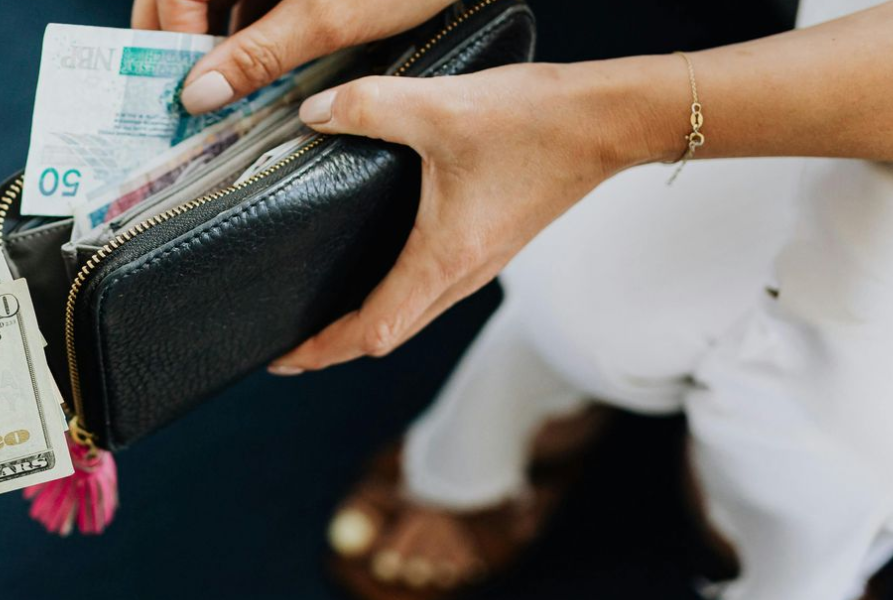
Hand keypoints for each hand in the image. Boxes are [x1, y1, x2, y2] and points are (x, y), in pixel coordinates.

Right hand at [131, 0, 450, 112]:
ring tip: (231, 101)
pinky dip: (254, 34)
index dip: (164, 49)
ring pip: (219, 5)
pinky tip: (267, 73)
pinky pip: (253, 2)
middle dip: (189, 53)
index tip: (176, 98)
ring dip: (223, 49)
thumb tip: (197, 96)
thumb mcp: (324, 17)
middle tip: (194, 109)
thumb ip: (255, 56)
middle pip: (185, 2)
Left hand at [267, 60, 678, 371]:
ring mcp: (480, 263)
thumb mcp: (440, 108)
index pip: (372, 331)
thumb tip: (313, 112)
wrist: (611, 119)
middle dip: (333, 349)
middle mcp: (462, 275)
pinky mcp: (490, 243)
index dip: (322, 350)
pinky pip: (431, 290)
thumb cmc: (536, 122)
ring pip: (412, 315)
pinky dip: (394, 296)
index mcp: (444, 260)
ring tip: (319, 316)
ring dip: (366, 325)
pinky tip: (374, 270)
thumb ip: (368, 107)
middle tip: (286, 347)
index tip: (281, 357)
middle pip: (388, 336)